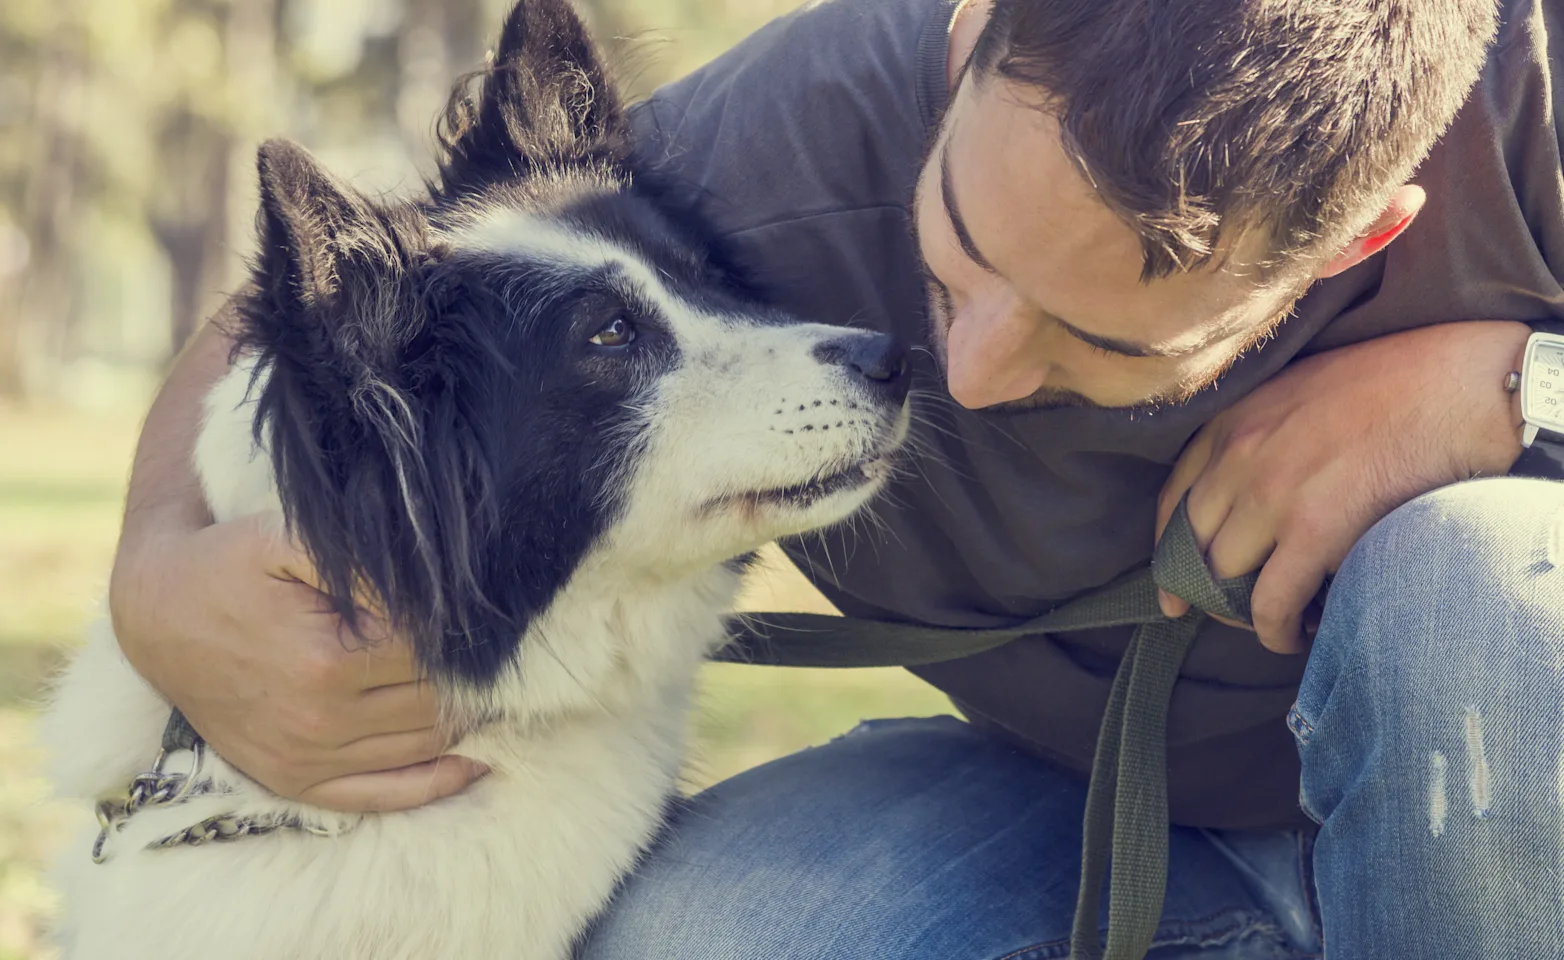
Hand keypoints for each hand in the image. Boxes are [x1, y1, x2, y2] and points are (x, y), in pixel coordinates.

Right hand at [109, 514, 488, 811]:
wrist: (156, 613)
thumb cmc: (230, 564)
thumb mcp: (290, 538)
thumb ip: (366, 562)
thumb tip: (438, 588)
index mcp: (327, 661)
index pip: (436, 653)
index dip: (467, 632)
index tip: (488, 613)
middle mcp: (320, 720)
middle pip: (439, 703)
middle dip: (476, 675)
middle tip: (502, 649)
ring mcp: (307, 758)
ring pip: (424, 748)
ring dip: (468, 720)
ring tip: (492, 686)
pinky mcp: (295, 781)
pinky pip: (384, 795)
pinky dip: (438, 781)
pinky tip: (476, 758)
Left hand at [1156, 321, 1528, 653]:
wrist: (1461, 384)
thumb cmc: (1397, 386)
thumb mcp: (1301, 394)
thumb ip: (1263, 438)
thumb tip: (1249, 502)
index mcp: (1232, 420)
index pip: (1173, 500)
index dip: (1167, 554)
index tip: (1170, 590)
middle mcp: (1239, 454)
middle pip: (1193, 546)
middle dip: (1207, 591)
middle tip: (1235, 616)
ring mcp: (1272, 491)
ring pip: (1225, 578)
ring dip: (1244, 612)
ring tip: (1278, 622)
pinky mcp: (1315, 528)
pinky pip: (1271, 602)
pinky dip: (1276, 631)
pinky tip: (1297, 636)